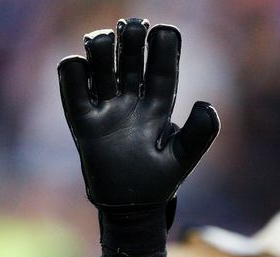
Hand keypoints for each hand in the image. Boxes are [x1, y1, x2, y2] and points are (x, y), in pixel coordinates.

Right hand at [58, 19, 219, 256]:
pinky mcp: (83, 119)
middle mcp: (131, 102)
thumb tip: (207, 104)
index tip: (166, 32)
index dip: (164, 49)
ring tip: (107, 39)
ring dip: (102, 46)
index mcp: (157, 107)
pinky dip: (73, 70)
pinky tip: (81, 67)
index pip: (162, 71)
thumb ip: (199, 134)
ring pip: (101, 64)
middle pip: (131, 59)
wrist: (128, 208)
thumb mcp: (182, 160)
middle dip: (132, 38)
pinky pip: (73, 86)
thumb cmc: (157, 183)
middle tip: (134, 26)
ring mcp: (106, 108)